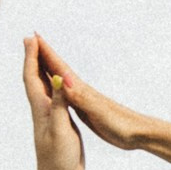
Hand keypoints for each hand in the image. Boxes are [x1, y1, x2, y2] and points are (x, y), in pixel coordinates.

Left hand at [23, 35, 85, 169]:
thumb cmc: (58, 157)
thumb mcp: (60, 129)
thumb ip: (59, 104)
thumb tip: (55, 79)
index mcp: (41, 108)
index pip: (32, 76)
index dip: (31, 56)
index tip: (31, 38)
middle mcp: (43, 108)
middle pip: (35, 77)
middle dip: (34, 57)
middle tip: (34, 38)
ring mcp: (50, 115)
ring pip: (43, 86)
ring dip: (42, 68)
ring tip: (44, 55)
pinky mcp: (60, 122)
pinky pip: (54, 96)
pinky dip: (55, 84)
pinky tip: (59, 84)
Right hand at [34, 34, 147, 151]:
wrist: (138, 133)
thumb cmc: (120, 124)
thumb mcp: (98, 112)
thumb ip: (81, 96)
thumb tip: (64, 79)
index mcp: (81, 91)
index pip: (59, 67)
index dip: (46, 52)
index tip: (33, 36)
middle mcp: (81, 91)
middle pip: (59, 68)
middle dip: (44, 55)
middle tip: (32, 39)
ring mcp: (84, 99)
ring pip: (61, 79)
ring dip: (50, 68)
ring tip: (40, 59)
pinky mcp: (87, 109)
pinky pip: (66, 94)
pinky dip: (58, 86)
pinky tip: (58, 86)